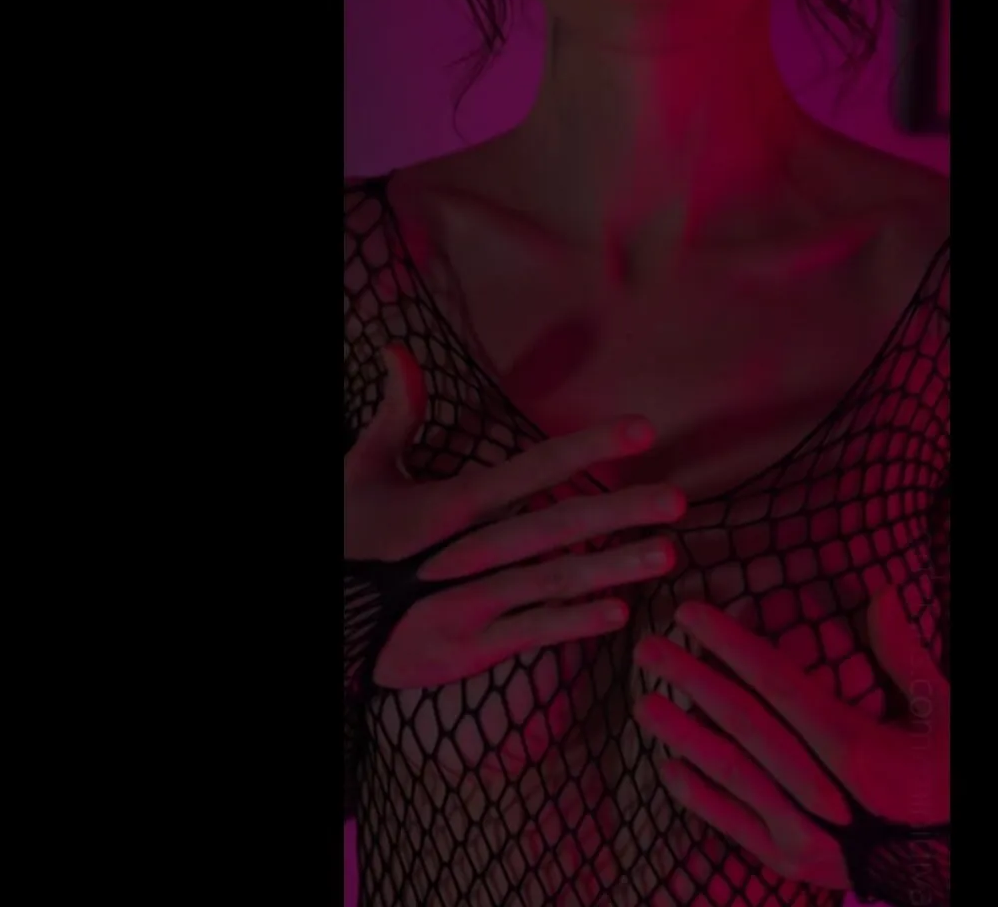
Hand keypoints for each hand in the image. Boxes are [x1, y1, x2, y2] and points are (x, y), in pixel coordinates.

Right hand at [347, 343, 688, 689]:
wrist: (320, 615)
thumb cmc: (343, 539)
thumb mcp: (363, 470)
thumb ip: (397, 413)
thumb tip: (399, 350)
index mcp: (451, 505)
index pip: (532, 468)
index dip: (588, 448)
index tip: (641, 432)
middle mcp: (467, 552)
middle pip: (555, 527)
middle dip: (618, 512)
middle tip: (677, 500)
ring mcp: (469, 603)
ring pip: (553, 581)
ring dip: (612, 568)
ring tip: (666, 554)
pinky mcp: (468, 648)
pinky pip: (530, 633)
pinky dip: (573, 624)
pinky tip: (619, 613)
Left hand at [633, 593, 949, 889]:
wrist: (954, 868)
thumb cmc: (949, 783)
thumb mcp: (943, 716)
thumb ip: (904, 656)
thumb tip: (880, 592)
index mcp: (856, 748)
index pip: (777, 683)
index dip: (730, 644)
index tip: (691, 613)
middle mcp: (821, 790)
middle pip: (743, 725)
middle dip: (692, 681)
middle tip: (647, 648)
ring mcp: (803, 834)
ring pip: (731, 776)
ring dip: (684, 736)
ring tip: (646, 704)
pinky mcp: (793, 864)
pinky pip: (735, 827)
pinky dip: (700, 799)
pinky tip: (670, 769)